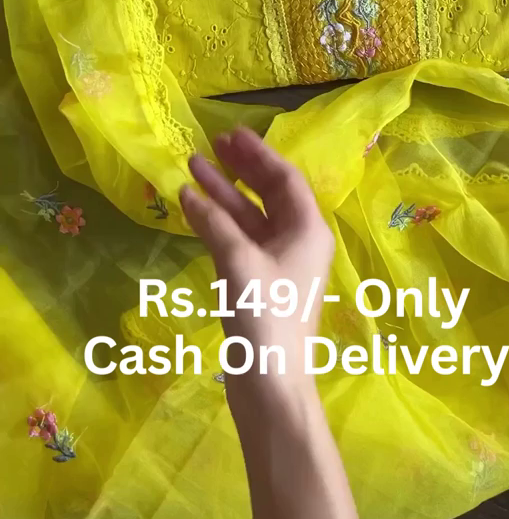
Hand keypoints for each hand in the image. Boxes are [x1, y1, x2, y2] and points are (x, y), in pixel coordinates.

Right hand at [180, 127, 334, 412]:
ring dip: (224, 193)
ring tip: (192, 167)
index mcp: (309, 230)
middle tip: (212, 144)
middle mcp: (298, 241)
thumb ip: (215, 223)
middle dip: (241, 168)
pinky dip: (218, 223)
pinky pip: (239, 239)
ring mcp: (278, 263)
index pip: (285, 178)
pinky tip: (193, 207)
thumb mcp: (239, 262)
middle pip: (270, 193)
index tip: (232, 134)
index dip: (259, 154)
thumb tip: (189, 191)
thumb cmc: (265, 317)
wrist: (271, 384)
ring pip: (251, 216)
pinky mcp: (258, 284)